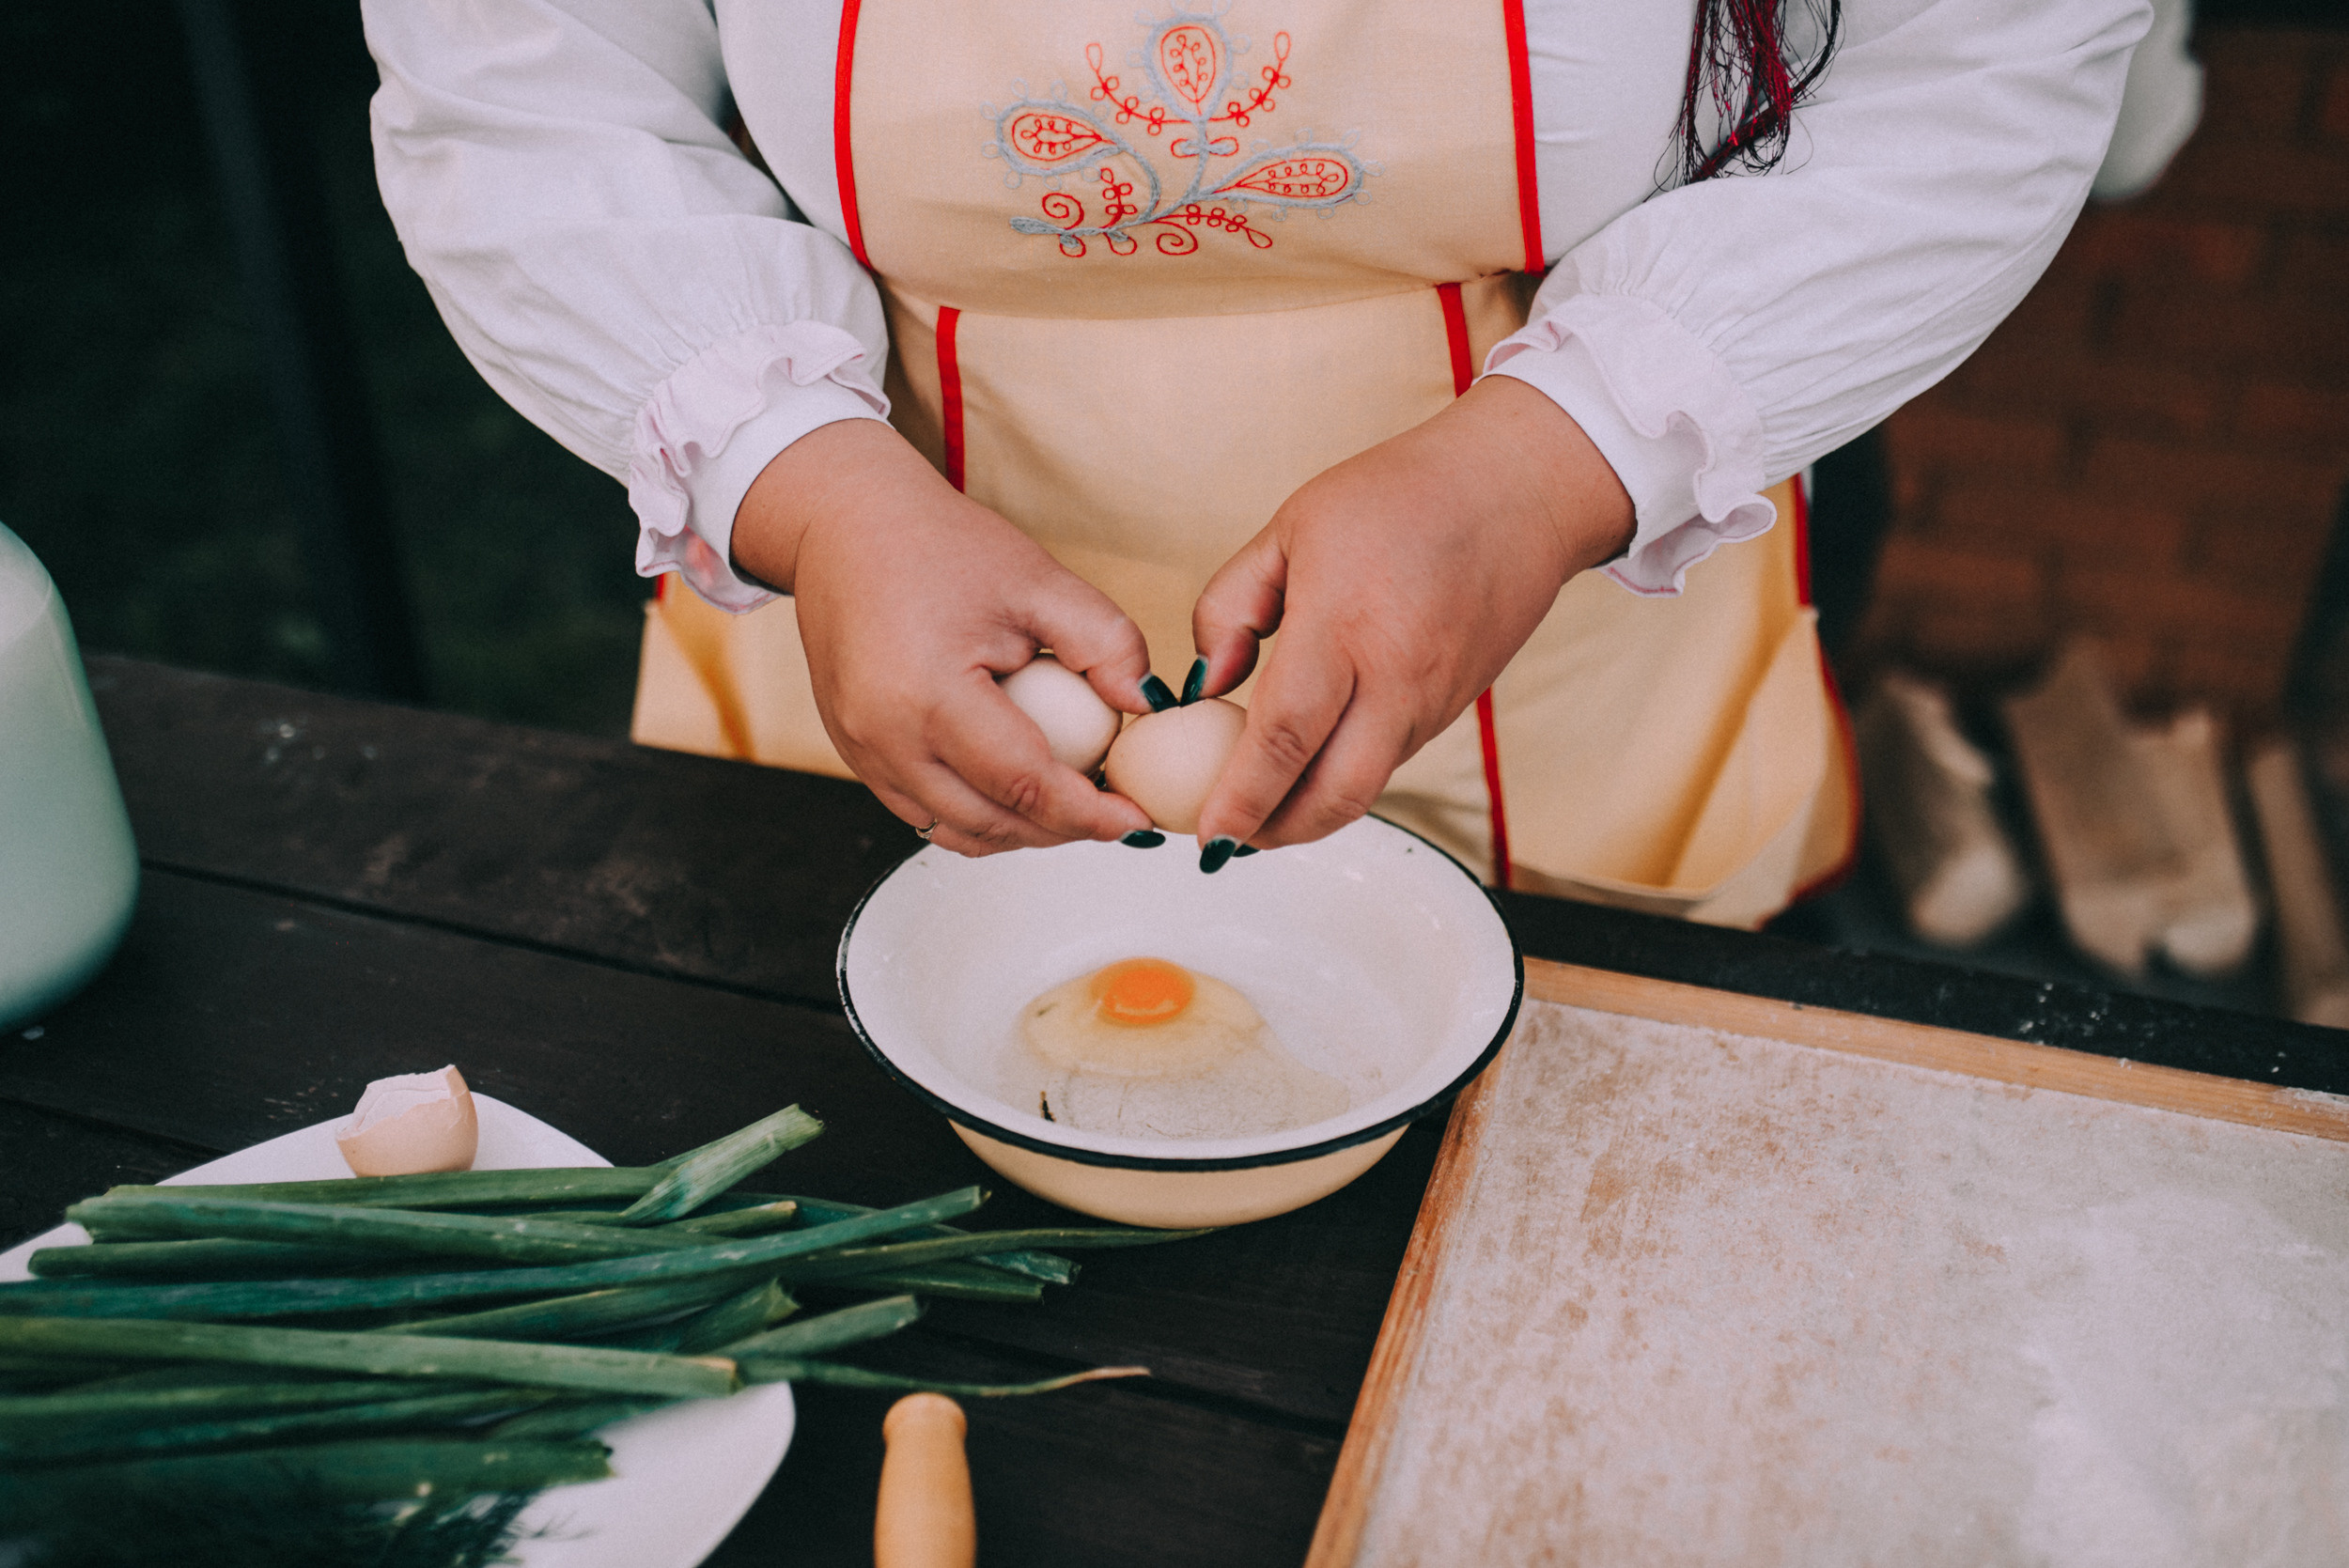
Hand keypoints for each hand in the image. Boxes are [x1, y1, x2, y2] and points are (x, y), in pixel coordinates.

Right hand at [732, 420, 1154, 855]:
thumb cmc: (935, 545)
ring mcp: (860, 752)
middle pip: (991, 822)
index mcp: (927, 693)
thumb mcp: (1038, 580)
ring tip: (1073, 803)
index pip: (1023, 784)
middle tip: (1114, 811)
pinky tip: (1020, 792)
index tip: (1135, 818)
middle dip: (1063, 830)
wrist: (845, 526)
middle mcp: (883, 736)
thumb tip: (1146, 707)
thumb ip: (1106, 643)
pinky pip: (924, 813)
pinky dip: (979, 816)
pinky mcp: (854, 755)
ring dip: (1021, 832)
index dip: (1089, 814)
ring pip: (956, 831)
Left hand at [1189, 376, 1635, 853]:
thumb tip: (1206, 683)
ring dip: (1310, 814)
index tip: (1205, 835)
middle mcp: (1395, 675)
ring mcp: (1432, 699)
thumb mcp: (1290, 529)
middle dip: (1275, 833)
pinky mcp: (1454, 708)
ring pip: (1365, 788)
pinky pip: (1391, 762)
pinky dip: (1346, 778)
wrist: (1520, 489)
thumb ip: (1230, 607)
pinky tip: (1313, 766)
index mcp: (1342, 622)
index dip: (1240, 798)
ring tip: (1261, 809)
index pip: (1283, 738)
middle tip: (1229, 842)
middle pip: (1332, 794)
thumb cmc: (1400, 495)